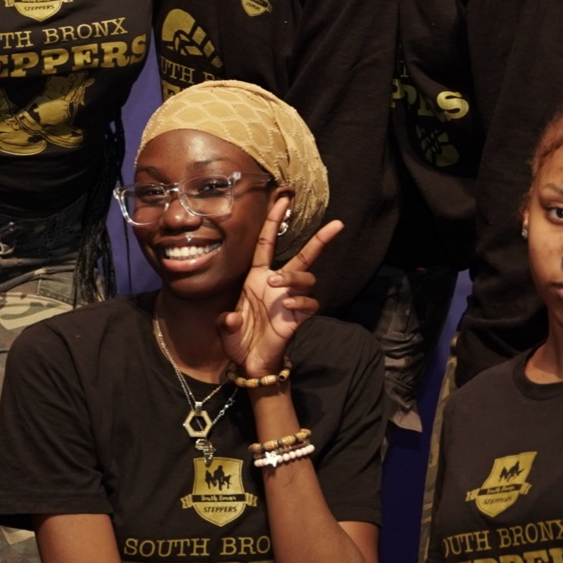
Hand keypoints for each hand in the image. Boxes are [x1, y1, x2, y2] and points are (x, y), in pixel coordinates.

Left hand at [220, 194, 342, 379]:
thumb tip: (233, 319)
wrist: (251, 363)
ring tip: (276, 284)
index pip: (267, 243)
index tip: (283, 200)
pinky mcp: (298, 317)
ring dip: (294, 277)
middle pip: (304, 257)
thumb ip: (227, 322)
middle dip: (320, 240)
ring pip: (306, 277)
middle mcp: (276, 284)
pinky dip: (300, 301)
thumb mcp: (226, 328)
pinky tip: (287, 306)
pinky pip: (309, 303)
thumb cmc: (239, 339)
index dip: (274, 222)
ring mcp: (289, 300)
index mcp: (256, 277)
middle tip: (336, 224)